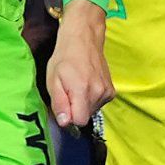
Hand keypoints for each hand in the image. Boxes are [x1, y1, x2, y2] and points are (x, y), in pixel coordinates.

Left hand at [45, 5, 111, 129]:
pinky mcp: (112, 91)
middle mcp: (99, 93)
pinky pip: (99, 105)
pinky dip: (91, 100)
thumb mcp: (53, 80)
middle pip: (85, 117)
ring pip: (91, 111)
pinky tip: (86, 86)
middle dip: (74, 110)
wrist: (83, 40)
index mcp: (82, 91)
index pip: (79, 121)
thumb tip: (65, 123)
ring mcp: (107, 92)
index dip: (68, 118)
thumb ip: (59, 103)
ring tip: (77, 86)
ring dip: (82, 104)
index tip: (63, 106)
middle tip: (68, 92)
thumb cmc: (64, 58)